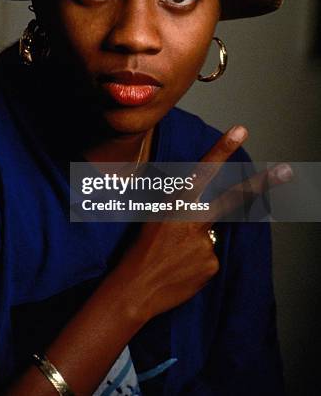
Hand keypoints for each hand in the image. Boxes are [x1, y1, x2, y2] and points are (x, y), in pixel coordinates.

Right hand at [110, 125, 291, 322]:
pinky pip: (210, 258)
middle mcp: (193, 219)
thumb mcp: (154, 217)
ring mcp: (205, 243)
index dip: (222, 149)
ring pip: (212, 236)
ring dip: (196, 244)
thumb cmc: (138, 249)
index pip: (203, 170)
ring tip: (173, 258)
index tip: (240, 130)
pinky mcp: (212, 265)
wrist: (133, 289)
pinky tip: (180, 270)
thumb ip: (181, 209)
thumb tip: (205, 211)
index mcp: (175, 202)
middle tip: (287, 170)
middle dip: (263, 183)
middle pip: (235, 197)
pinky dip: (198, 263)